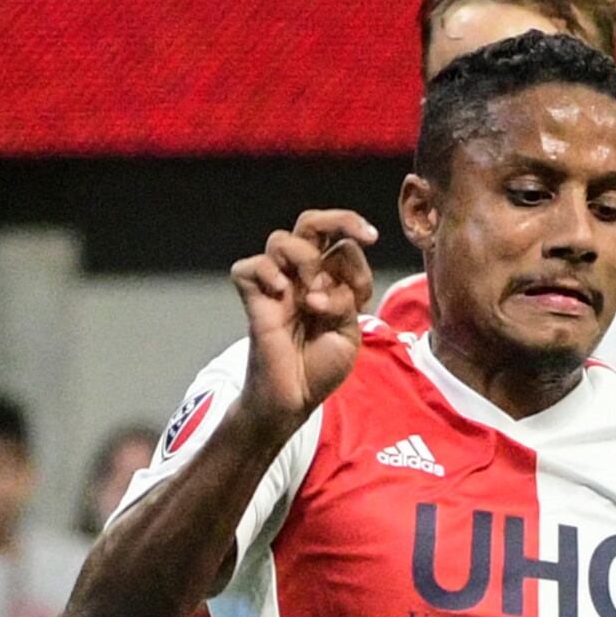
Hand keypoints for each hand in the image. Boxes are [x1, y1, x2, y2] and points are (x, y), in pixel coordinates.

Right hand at [229, 209, 378, 433]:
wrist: (294, 397)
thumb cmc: (321, 367)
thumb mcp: (348, 333)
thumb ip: (343, 302)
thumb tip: (317, 286)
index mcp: (329, 280)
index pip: (344, 247)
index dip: (359, 265)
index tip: (361, 294)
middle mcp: (302, 275)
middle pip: (312, 224)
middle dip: (341, 219)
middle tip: (365, 236)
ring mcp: (276, 284)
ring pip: (282, 239)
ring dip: (305, 258)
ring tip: (310, 294)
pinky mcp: (253, 299)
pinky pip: (249, 267)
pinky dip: (266, 272)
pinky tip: (281, 293)